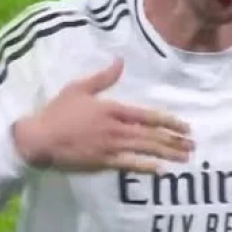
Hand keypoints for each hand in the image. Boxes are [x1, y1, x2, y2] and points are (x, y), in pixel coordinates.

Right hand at [11, 58, 192, 173]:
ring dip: (167, 153)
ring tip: (184, 157)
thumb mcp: (78, 88)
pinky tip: (161, 170)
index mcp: (112, 109)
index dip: (168, 122)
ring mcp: (111, 147)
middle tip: (192, 145)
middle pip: (151, 134)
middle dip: (174, 140)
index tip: (184, 126)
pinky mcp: (103, 162)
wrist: (39, 139)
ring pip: (145, 149)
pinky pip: (130, 165)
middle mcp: (115, 128)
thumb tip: (120, 61)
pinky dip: (147, 167)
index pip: (147, 116)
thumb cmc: (58, 112)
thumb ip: (102, 77)